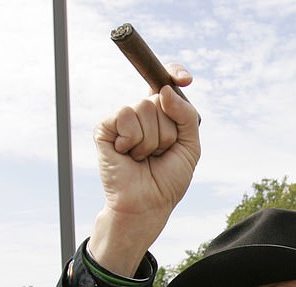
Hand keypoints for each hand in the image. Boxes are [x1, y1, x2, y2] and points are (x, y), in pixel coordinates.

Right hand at [88, 64, 200, 275]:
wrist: (148, 204)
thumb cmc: (168, 180)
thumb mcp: (190, 147)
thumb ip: (186, 116)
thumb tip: (165, 90)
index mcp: (162, 115)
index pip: (165, 82)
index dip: (174, 72)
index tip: (186, 79)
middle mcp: (141, 114)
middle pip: (159, 99)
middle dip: (167, 132)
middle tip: (159, 153)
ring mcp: (122, 120)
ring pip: (144, 108)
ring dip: (151, 140)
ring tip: (144, 157)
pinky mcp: (105, 128)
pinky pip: (125, 115)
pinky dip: (133, 139)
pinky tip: (127, 154)